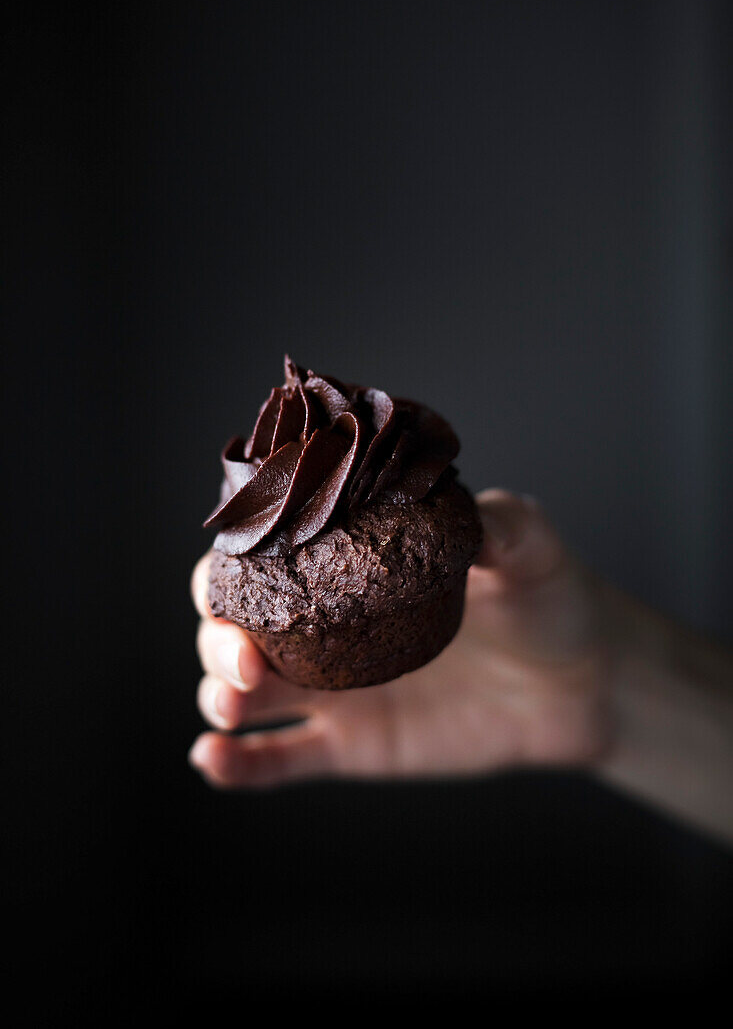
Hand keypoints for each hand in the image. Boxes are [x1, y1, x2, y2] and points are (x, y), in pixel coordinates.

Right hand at [189, 490, 611, 788]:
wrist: (584, 682)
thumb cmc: (548, 596)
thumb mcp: (528, 546)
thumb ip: (493, 523)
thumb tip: (450, 504)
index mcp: (350, 564)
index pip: (269, 554)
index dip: (234, 562)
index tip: (232, 573)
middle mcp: (327, 624)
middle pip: (234, 625)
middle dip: (217, 638)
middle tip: (242, 657)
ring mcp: (335, 688)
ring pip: (244, 693)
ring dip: (217, 698)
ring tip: (232, 707)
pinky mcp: (352, 747)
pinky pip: (281, 758)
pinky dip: (238, 765)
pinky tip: (213, 760)